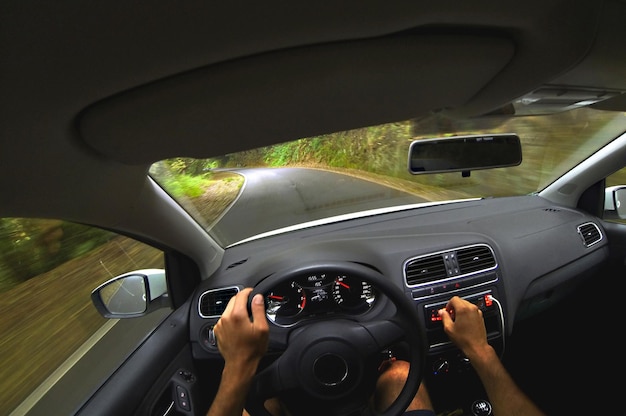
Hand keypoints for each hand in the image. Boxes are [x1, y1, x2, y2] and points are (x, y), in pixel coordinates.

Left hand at [207, 288, 268, 415]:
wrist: (240, 365)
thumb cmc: (252, 349)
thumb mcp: (262, 328)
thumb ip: (259, 310)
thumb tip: (257, 297)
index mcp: (237, 315)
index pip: (241, 294)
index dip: (248, 291)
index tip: (253, 292)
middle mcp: (226, 318)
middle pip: (233, 300)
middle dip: (242, 299)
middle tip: (252, 304)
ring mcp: (220, 324)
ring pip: (228, 309)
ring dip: (236, 309)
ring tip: (246, 317)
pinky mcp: (218, 331)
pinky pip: (224, 318)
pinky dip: (231, 318)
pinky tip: (239, 326)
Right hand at [438, 296, 489, 360]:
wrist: (476, 347)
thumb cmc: (464, 339)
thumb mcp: (449, 328)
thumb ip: (444, 317)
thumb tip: (441, 312)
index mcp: (463, 309)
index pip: (454, 299)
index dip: (448, 305)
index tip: (447, 311)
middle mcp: (471, 309)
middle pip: (461, 301)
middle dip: (454, 307)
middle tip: (451, 316)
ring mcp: (477, 312)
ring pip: (467, 305)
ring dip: (461, 310)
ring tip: (457, 320)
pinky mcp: (480, 317)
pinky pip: (472, 310)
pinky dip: (467, 313)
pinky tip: (464, 322)